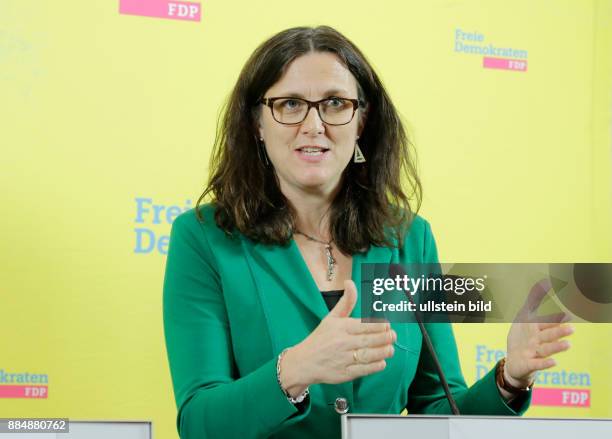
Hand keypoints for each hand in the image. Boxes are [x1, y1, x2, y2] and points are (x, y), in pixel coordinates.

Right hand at [280, 279, 395, 396]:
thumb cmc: (320, 338)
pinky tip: (382, 362)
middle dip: (385, 338)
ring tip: (391, 349)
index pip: (364, 325)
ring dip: (383, 352)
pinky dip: (375, 366)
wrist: (304, 362)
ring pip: (368, 355)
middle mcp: (342, 342)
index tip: (388, 325)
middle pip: (369, 340)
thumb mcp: (331, 317)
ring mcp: (343, 359)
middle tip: (393, 336)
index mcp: (340, 327)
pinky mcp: (344, 374)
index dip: (379, 326)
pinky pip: (363, 370)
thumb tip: (350, 282)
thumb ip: (346, 302)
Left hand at [504, 279, 573, 388]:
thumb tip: (545, 281)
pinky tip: (554, 362)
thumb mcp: (524, 316)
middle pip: (548, 335)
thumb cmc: (522, 337)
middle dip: (559, 331)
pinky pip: (536, 364)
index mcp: (536, 329)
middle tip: (572, 328)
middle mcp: (537, 341)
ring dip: (556, 347)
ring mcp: (533, 353)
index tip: (567, 315)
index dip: (555, 319)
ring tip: (568, 345)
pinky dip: (544, 363)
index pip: (546, 322)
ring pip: (545, 349)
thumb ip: (534, 300)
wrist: (514, 361)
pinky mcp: (528, 364)